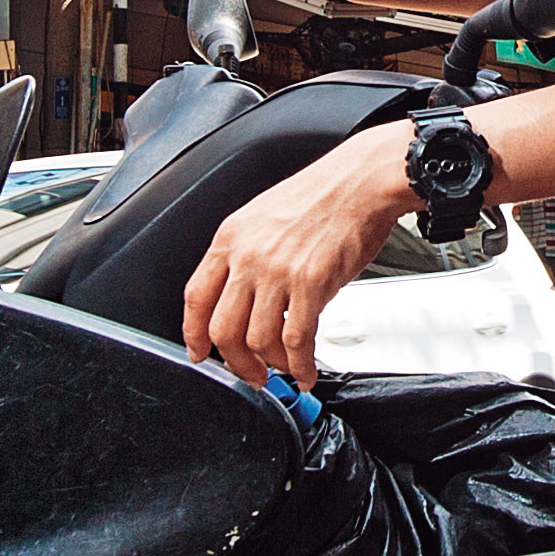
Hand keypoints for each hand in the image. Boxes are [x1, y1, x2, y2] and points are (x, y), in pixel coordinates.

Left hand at [183, 124, 416, 392]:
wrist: (360, 181)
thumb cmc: (323, 196)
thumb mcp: (264, 218)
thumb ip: (248, 256)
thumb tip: (248, 300)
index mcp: (231, 238)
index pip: (196, 297)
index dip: (194, 334)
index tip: (200, 351)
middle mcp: (248, 256)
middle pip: (222, 329)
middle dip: (236, 362)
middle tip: (250, 374)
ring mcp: (277, 272)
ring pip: (258, 340)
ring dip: (271, 366)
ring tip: (284, 370)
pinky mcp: (310, 285)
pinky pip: (296, 340)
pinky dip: (300, 365)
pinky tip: (307, 371)